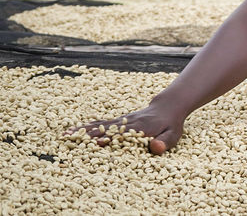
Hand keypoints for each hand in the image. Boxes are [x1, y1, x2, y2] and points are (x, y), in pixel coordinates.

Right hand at [68, 102, 184, 154]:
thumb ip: (165, 142)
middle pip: (106, 129)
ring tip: (65, 135)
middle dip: (88, 134)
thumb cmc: (171, 125)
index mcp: (140, 129)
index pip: (122, 135)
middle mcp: (128, 123)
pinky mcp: (119, 120)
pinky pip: (101, 123)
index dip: (110, 139)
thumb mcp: (173, 135)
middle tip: (68, 140)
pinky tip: (75, 130)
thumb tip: (156, 148)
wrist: (168, 106)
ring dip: (83, 130)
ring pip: (100, 125)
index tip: (95, 144)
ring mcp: (122, 120)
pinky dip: (88, 126)